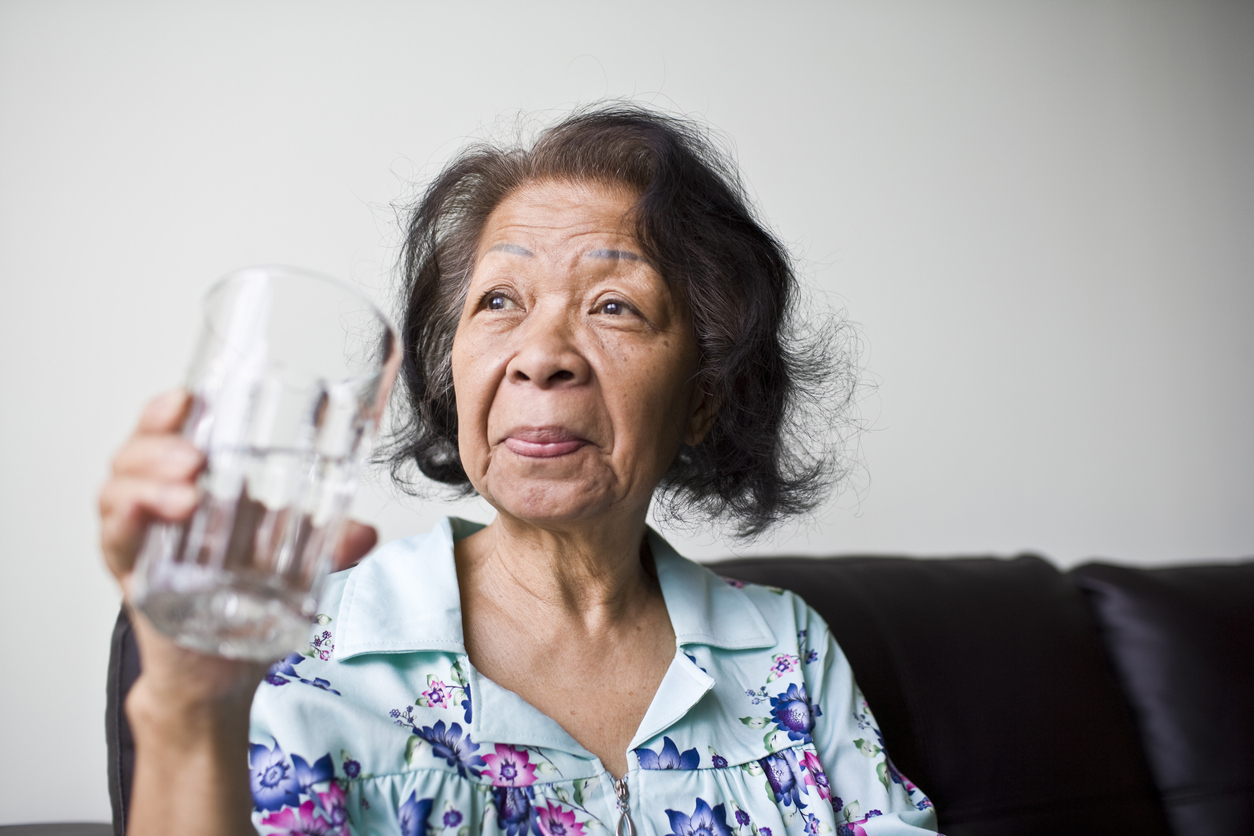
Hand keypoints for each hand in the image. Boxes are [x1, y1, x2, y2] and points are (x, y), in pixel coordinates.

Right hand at [99, 389, 379, 704]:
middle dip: (158, 445)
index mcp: (196, 485)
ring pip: (119, 491)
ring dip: (146, 484)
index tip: (190, 398)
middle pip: (137, 453)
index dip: (169, 410)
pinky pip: (116, 542)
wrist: (220, 670)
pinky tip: (142, 516)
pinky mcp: (134, 578)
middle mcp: (160, 504)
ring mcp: (144, 539)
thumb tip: (366, 532)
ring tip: (184, 493)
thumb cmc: (247, 601)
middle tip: (195, 458)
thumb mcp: (296, 564)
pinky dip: (126, 524)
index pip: (172, 432)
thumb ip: (331, 545)